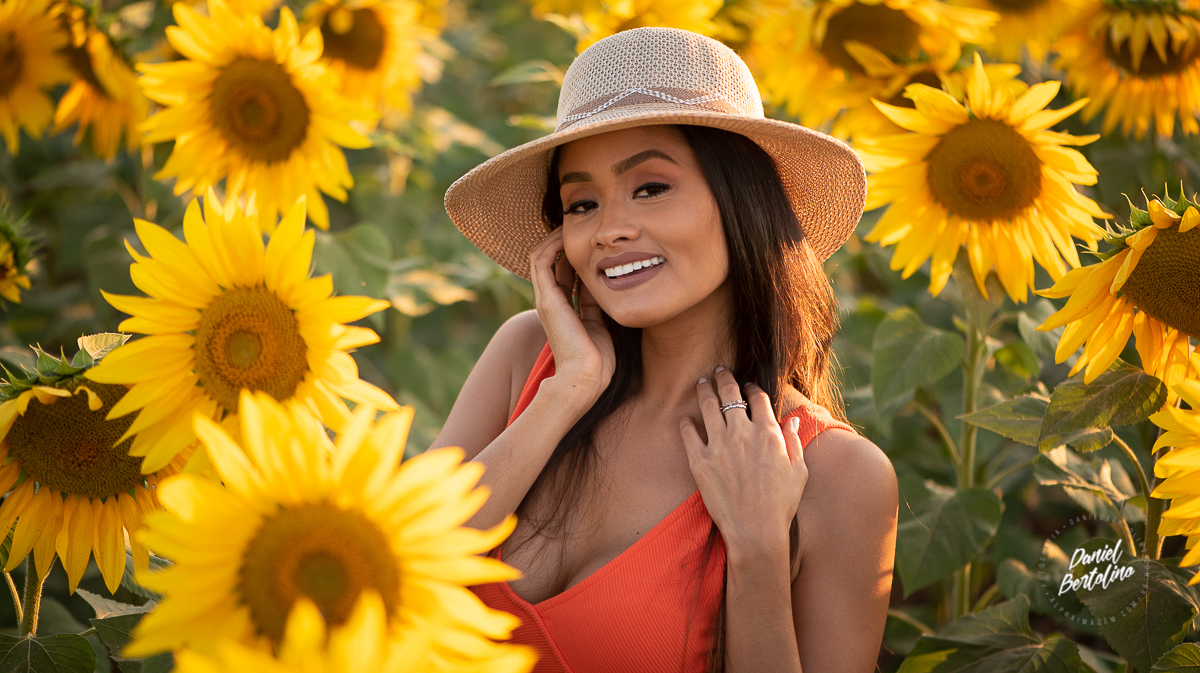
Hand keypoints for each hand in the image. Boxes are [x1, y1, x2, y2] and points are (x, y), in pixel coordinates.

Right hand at [529, 227, 614, 407]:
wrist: (585, 378)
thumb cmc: (599, 360)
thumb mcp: (603, 322)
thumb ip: (599, 303)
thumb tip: (607, 282)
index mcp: (565, 309)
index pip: (564, 272)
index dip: (576, 254)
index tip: (593, 241)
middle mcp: (552, 302)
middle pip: (551, 261)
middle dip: (563, 241)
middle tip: (581, 225)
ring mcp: (546, 300)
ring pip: (541, 256)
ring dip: (554, 237)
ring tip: (570, 224)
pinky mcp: (546, 299)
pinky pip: (541, 261)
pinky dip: (551, 244)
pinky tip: (567, 235)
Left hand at [679, 366, 806, 550]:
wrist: (755, 532)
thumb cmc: (781, 505)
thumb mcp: (799, 472)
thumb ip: (794, 443)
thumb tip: (792, 422)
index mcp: (768, 433)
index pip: (757, 397)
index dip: (752, 387)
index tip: (748, 385)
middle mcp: (742, 434)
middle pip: (729, 393)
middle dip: (724, 377)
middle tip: (719, 370)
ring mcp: (718, 446)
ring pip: (707, 406)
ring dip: (704, 390)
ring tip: (701, 382)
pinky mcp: (699, 461)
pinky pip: (688, 433)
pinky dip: (686, 423)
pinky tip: (686, 419)